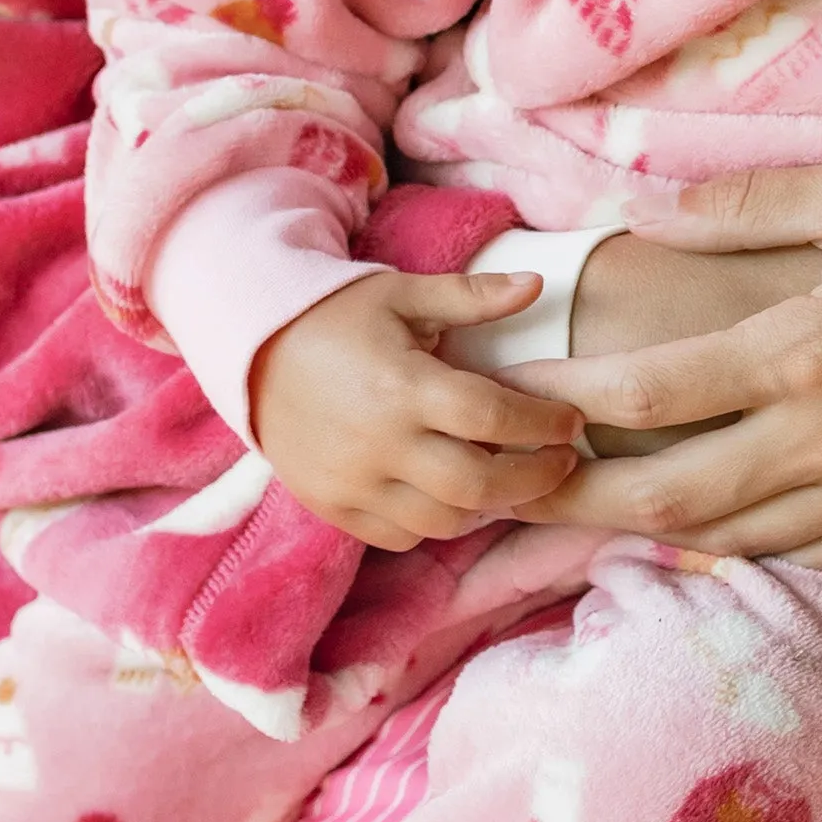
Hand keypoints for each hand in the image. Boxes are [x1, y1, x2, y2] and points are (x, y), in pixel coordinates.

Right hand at [247, 272, 585, 550]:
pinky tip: (455, 496)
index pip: (493, 419)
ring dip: (487, 506)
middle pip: (478, 485)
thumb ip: (472, 296)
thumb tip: (538, 284)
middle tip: (561, 462)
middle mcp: (380, 444)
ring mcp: (353, 484)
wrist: (250, 350)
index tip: (571, 421)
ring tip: (511, 478)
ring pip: (443, 522)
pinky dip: (435, 524)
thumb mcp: (402, 295)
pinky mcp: (333, 508)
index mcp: (403, 386)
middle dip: (533, 479)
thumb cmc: (336, 315)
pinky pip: (399, 537)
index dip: (544, 424)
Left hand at [500, 158, 821, 572]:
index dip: (564, 402)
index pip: (651, 394)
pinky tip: (714, 528)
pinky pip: (813, 557)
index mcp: (808, 350)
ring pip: (737, 540)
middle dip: (575, 501)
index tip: (512, 396)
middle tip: (510, 490)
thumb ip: (743, 208)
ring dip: (654, 531)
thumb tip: (642, 214)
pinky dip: (748, 546)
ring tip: (590, 511)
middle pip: (671, 497)